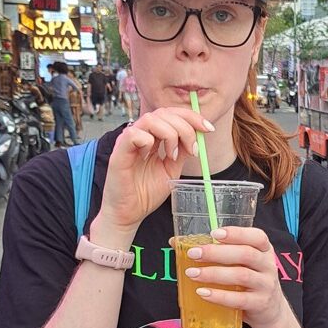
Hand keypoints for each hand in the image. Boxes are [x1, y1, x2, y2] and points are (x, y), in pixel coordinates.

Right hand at [97, 107, 213, 233]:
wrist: (130, 214)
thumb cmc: (146, 193)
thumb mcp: (171, 170)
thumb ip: (182, 152)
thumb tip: (197, 138)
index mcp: (153, 137)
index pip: (172, 114)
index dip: (192, 117)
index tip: (208, 128)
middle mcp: (141, 135)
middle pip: (164, 112)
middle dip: (185, 127)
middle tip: (193, 149)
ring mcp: (128, 142)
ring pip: (150, 119)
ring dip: (169, 134)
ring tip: (173, 155)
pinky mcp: (119, 152)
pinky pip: (133, 133)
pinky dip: (147, 141)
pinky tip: (149, 156)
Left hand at [178, 225, 285, 327]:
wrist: (270, 312)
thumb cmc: (249, 282)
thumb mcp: (241, 264)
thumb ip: (217, 252)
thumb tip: (176, 242)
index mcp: (264, 250)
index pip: (257, 236)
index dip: (237, 233)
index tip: (214, 233)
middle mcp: (267, 265)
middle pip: (245, 254)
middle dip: (217, 253)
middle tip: (193, 253)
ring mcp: (265, 285)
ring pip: (241, 276)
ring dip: (214, 274)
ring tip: (192, 274)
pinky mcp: (260, 304)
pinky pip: (239, 299)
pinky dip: (219, 296)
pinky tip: (203, 293)